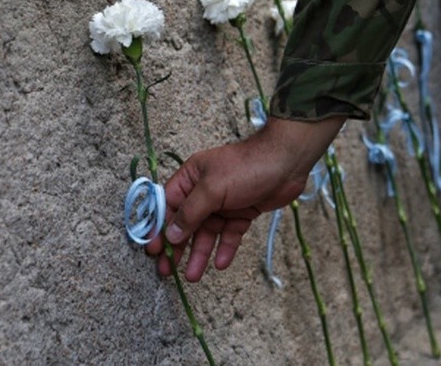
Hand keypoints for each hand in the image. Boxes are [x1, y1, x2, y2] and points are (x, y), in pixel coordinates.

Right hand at [145, 116, 345, 281]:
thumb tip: (171, 234)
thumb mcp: (212, 188)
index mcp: (191, 178)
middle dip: (176, 247)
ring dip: (199, 254)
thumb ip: (191, 212)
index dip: (159, 228)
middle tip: (166, 270)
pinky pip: (229, 235)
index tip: (153, 250)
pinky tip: (221, 264)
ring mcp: (224, 204)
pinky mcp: (242, 213)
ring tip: (192, 277)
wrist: (287, 163)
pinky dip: (225, 249)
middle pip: (185, 223)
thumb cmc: (246, 167)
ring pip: (207, 233)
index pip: (167, 206)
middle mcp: (204, 192)